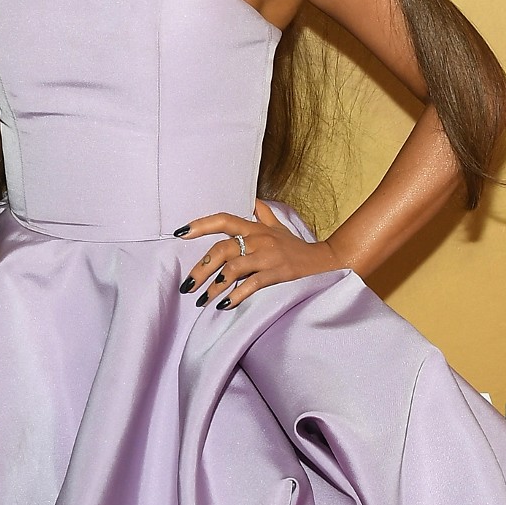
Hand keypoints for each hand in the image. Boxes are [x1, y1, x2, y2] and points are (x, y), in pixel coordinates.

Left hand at [173, 200, 344, 309]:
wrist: (325, 262)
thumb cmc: (296, 246)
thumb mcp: (278, 226)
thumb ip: (262, 213)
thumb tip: (250, 200)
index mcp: (255, 227)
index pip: (223, 220)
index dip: (201, 225)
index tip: (181, 233)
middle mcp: (259, 239)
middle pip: (222, 249)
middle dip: (201, 268)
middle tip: (187, 285)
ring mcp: (268, 256)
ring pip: (233, 268)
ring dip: (214, 285)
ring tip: (203, 300)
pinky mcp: (277, 274)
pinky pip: (251, 284)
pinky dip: (236, 295)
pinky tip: (224, 304)